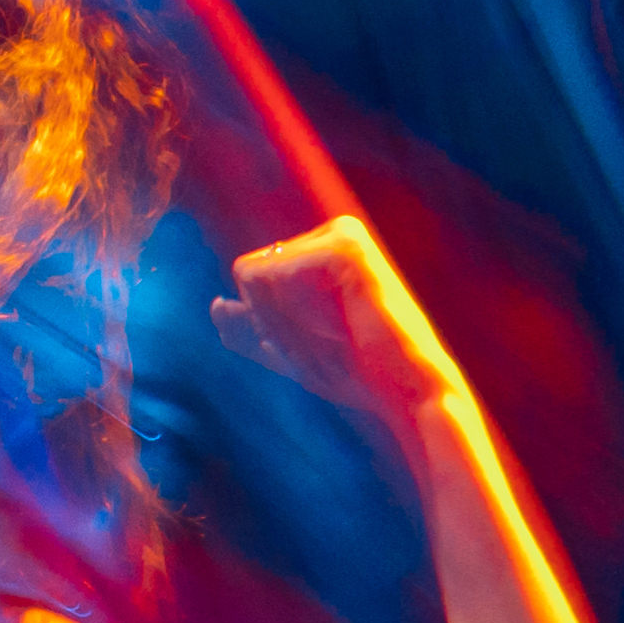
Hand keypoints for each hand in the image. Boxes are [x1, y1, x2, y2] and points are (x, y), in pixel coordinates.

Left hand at [211, 217, 462, 420]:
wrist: (408, 391)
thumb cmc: (358, 374)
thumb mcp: (292, 352)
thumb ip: (253, 328)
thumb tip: (216, 306)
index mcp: (324, 248)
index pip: (251, 276)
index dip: (267, 321)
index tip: (318, 338)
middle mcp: (333, 232)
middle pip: (246, 273)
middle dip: (270, 321)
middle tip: (328, 339)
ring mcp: (340, 235)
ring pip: (253, 276)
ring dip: (280, 322)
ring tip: (335, 333)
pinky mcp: (344, 248)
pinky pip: (268, 276)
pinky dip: (289, 315)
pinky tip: (338, 325)